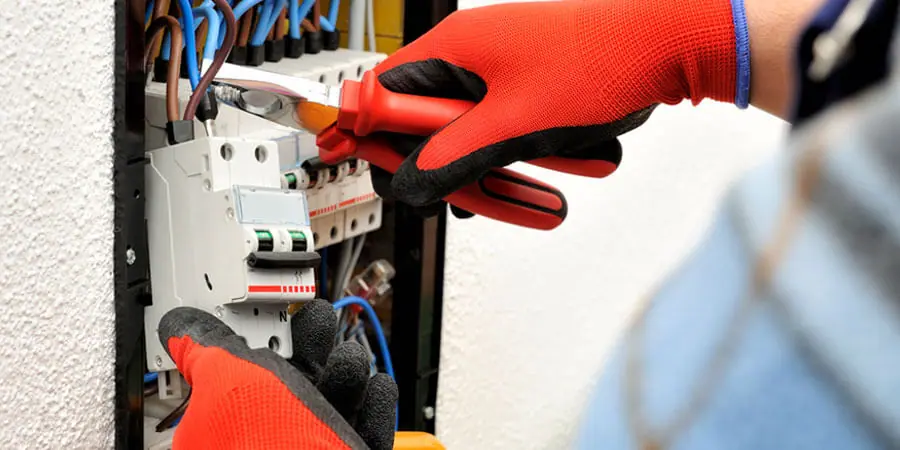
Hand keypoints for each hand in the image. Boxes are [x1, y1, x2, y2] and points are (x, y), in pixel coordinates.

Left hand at [158, 300, 396, 449]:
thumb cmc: (263, 439)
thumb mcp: (222, 376)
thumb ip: (205, 348)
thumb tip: (181, 327)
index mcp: (231, 423)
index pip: (237, 377)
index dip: (251, 343)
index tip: (263, 319)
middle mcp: (270, 438)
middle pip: (294, 384)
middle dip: (310, 347)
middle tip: (317, 320)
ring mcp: (314, 447)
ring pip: (335, 403)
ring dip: (347, 372)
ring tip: (348, 358)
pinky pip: (368, 428)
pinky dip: (375, 405)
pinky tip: (376, 385)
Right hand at [371, 0, 742, 207]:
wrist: (666, 45)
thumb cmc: (600, 61)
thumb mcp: (513, 124)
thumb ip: (453, 157)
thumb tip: (410, 181)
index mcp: (452, 47)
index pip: (382, 93)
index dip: (370, 134)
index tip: (366, 167)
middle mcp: (469, 55)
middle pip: (424, 122)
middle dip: (446, 166)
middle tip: (461, 196)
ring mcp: (499, 70)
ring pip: (466, 133)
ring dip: (489, 166)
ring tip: (527, 187)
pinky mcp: (525, 86)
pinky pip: (499, 129)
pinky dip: (512, 155)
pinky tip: (539, 173)